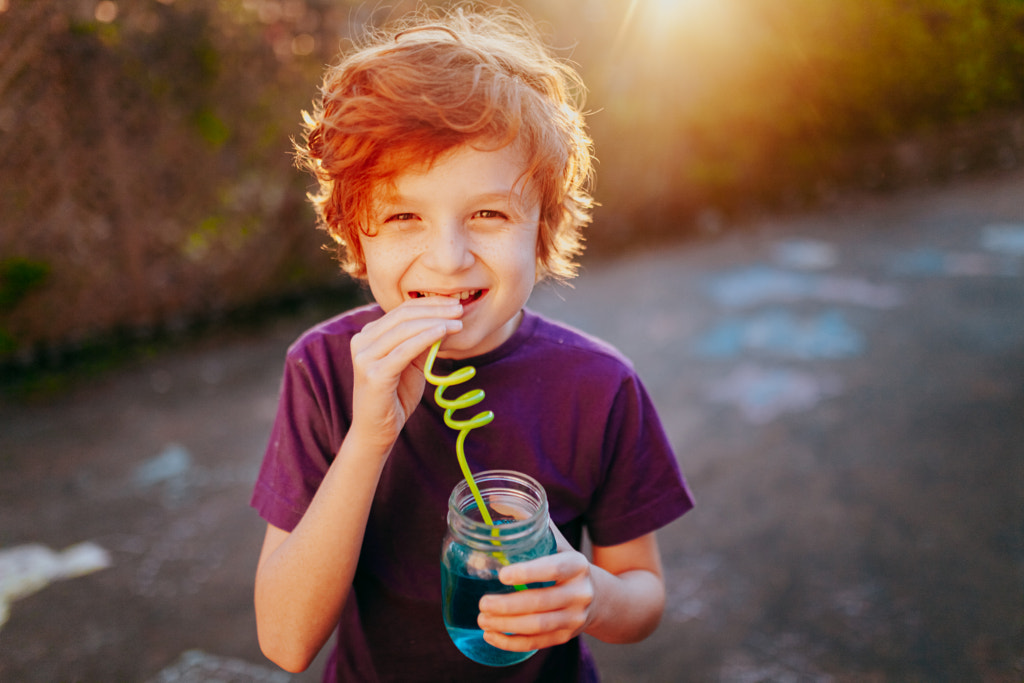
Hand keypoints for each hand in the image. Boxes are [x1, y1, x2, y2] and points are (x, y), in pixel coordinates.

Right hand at [348, 297, 462, 452]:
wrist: (377, 431)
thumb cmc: (395, 396)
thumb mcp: (411, 363)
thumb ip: (422, 342)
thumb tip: (446, 319)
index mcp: (368, 335)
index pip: (401, 311)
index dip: (429, 304)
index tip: (453, 303)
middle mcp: (361, 342)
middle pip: (403, 316)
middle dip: (435, 309)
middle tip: (459, 308)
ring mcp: (365, 357)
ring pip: (405, 330)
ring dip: (435, 322)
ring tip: (458, 321)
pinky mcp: (374, 374)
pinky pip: (405, 350)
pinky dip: (426, 338)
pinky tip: (443, 332)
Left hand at [476, 525, 597, 651]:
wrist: (602, 598)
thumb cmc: (567, 565)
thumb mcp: (559, 544)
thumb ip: (533, 526)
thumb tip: (497, 503)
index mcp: (577, 565)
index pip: (553, 568)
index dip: (528, 572)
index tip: (502, 574)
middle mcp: (580, 593)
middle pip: (542, 602)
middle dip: (508, 605)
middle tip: (482, 603)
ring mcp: (575, 618)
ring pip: (538, 625)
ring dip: (506, 625)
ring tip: (481, 619)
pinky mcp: (566, 636)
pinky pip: (537, 643)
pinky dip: (512, 642)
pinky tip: (491, 636)